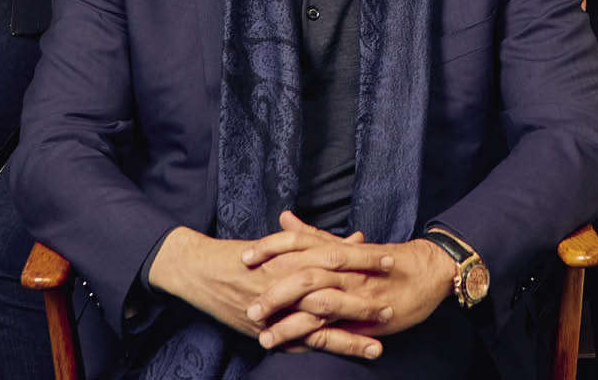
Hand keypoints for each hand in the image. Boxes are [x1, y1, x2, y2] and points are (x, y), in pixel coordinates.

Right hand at [152, 215, 392, 357]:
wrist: (204, 270)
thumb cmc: (247, 255)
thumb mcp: (284, 244)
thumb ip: (323, 242)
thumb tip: (358, 240)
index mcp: (293, 254)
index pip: (333, 255)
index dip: (362, 260)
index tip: (389, 261)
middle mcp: (287, 279)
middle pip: (332, 289)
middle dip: (363, 298)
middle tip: (392, 304)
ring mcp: (278, 307)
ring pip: (319, 322)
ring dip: (350, 333)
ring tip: (379, 343)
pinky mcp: (268, 330)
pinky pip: (300, 343)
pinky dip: (322, 350)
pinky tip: (343, 357)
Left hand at [244, 212, 453, 352]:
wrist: (426, 273)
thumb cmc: (383, 259)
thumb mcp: (347, 245)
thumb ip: (313, 235)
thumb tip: (284, 218)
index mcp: (337, 249)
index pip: (298, 243)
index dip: (270, 248)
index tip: (244, 257)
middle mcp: (344, 269)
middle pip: (303, 274)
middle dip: (273, 289)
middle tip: (248, 302)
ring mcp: (354, 294)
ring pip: (316, 304)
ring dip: (287, 319)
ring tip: (261, 331)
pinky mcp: (364, 318)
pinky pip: (334, 330)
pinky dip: (311, 338)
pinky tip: (290, 347)